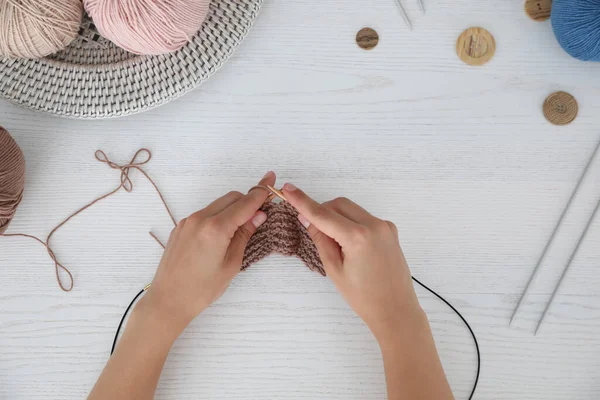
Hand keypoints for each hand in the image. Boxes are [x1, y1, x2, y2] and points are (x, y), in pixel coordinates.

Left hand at [141, 171, 275, 336]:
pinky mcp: (181, 227)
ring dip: (233, 209)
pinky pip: (205, 213)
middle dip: (248, 202)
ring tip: (241, 228)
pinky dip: (218, 216)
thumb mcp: (232, 263)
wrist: (168, 299)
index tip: (271, 180)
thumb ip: (245, 234)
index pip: (245, 203)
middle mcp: (200, 219)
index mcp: (216, 228)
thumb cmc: (203, 288)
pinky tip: (222, 234)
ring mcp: (188, 221)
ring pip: (218, 204)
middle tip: (261, 214)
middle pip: (231, 198)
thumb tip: (259, 215)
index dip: (261, 192)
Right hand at [282, 183, 421, 344]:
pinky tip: (350, 245)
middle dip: (322, 212)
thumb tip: (307, 218)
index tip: (288, 188)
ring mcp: (385, 226)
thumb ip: (320, 239)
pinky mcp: (390, 230)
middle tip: (313, 230)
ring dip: (337, 217)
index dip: (302, 201)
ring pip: (351, 209)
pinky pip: (363, 217)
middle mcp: (374, 225)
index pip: (323, 214)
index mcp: (358, 237)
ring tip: (335, 244)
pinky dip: (351, 223)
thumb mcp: (334, 269)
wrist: (396, 310)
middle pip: (338, 205)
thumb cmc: (363, 297)